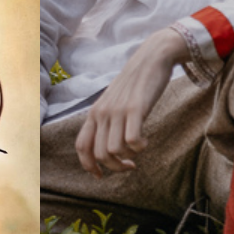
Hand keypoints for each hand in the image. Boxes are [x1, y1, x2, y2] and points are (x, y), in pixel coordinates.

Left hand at [74, 27, 189, 176]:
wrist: (152, 57)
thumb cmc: (136, 82)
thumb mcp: (114, 101)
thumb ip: (108, 119)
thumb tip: (109, 145)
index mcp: (95, 112)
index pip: (81, 146)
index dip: (88, 166)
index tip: (100, 176)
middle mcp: (102, 113)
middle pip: (99, 154)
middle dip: (114, 167)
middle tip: (130, 166)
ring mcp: (118, 111)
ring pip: (114, 150)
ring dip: (128, 158)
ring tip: (138, 151)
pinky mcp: (136, 109)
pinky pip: (132, 140)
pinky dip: (139, 148)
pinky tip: (146, 142)